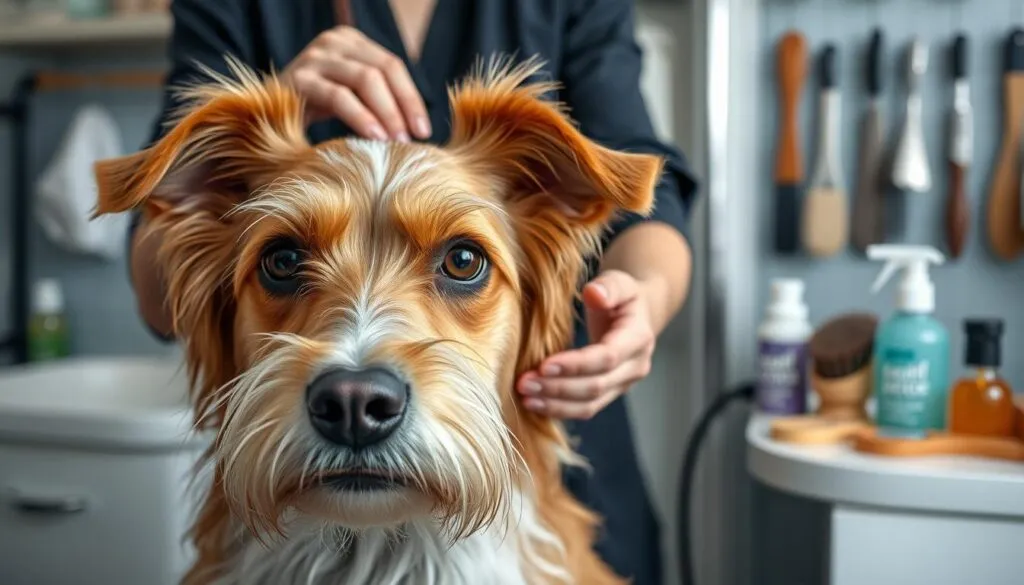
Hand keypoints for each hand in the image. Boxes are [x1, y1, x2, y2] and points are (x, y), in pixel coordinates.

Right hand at [281, 26, 430, 140]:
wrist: (265, 114)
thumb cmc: (316, 109)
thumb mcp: (351, 96)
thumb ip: (378, 99)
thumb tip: (419, 128)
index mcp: (352, 42)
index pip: (392, 65)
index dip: (411, 98)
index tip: (424, 129)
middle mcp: (334, 41)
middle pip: (383, 70)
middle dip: (403, 107)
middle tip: (414, 139)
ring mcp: (315, 56)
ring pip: (365, 80)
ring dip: (387, 114)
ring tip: (397, 142)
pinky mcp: (299, 78)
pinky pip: (339, 97)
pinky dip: (361, 118)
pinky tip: (375, 137)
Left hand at [516, 270, 656, 419]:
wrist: (635, 314)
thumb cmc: (621, 295)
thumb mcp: (618, 281)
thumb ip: (608, 287)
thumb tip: (594, 294)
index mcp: (638, 338)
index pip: (607, 358)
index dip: (575, 365)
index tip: (543, 365)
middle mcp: (635, 367)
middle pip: (596, 386)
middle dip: (558, 388)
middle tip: (524, 384)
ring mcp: (623, 384)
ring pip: (591, 404)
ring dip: (556, 405)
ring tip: (526, 398)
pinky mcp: (610, 394)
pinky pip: (585, 409)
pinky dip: (560, 410)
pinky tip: (536, 404)